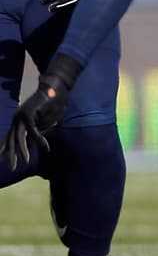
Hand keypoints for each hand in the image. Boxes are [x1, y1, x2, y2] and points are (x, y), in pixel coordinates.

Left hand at [3, 55, 81, 170]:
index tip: (3, 158)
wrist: (55, 88)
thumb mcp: (44, 120)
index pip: (10, 137)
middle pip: (11, 140)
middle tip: (11, 167)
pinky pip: (33, 132)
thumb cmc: (52, 104)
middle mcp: (17, 119)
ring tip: (25, 162)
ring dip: (22, 151)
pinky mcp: (29, 115)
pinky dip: (39, 140)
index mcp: (19, 120)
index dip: (6, 148)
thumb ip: (38, 130)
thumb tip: (35, 140)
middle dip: (11, 155)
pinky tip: (45, 147)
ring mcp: (21, 117)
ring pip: (19, 138)